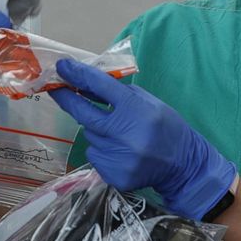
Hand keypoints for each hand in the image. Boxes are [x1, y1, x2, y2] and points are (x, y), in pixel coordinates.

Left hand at [49, 59, 235, 220]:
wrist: (183, 165)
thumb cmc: (166, 127)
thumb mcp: (149, 102)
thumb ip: (119, 93)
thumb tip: (86, 83)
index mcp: (137, 110)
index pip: (100, 86)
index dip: (78, 74)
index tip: (62, 66)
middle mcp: (125, 134)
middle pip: (84, 113)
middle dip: (67, 99)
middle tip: (57, 89)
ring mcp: (118, 156)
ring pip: (90, 136)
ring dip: (97, 130)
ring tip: (118, 133)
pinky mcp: (113, 174)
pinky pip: (95, 154)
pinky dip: (102, 149)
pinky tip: (120, 151)